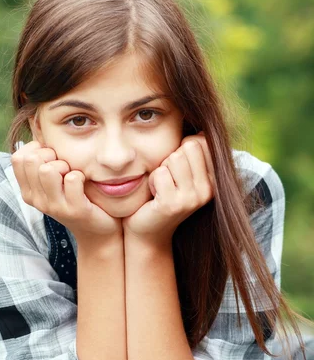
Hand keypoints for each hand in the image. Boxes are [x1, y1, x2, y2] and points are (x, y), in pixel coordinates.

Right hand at [11, 141, 122, 243]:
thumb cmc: (75, 197)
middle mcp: (37, 200)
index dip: (36, 149)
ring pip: (49, 169)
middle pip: (33, 160)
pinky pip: (73, 179)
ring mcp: (55, 207)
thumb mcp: (54, 181)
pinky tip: (85, 183)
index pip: (18, 158)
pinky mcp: (75, 210)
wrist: (97, 230)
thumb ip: (42, 159)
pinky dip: (81, 175)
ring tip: (73, 174)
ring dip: (65, 165)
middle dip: (51, 156)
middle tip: (65, 167)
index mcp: (28, 192)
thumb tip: (36, 124)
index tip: (51, 158)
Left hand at [122, 133, 214, 247]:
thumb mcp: (179, 172)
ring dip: (160, 171)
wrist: (147, 231)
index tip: (177, 172)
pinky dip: (152, 182)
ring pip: (173, 158)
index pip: (200, 141)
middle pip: (187, 147)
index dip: (180, 150)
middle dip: (169, 160)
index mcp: (213, 180)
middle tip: (167, 182)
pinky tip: (155, 198)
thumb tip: (199, 127)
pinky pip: (160, 173)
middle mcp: (208, 190)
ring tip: (161, 189)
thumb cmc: (160, 196)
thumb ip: (190, 152)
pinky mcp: (174, 204)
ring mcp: (192, 198)